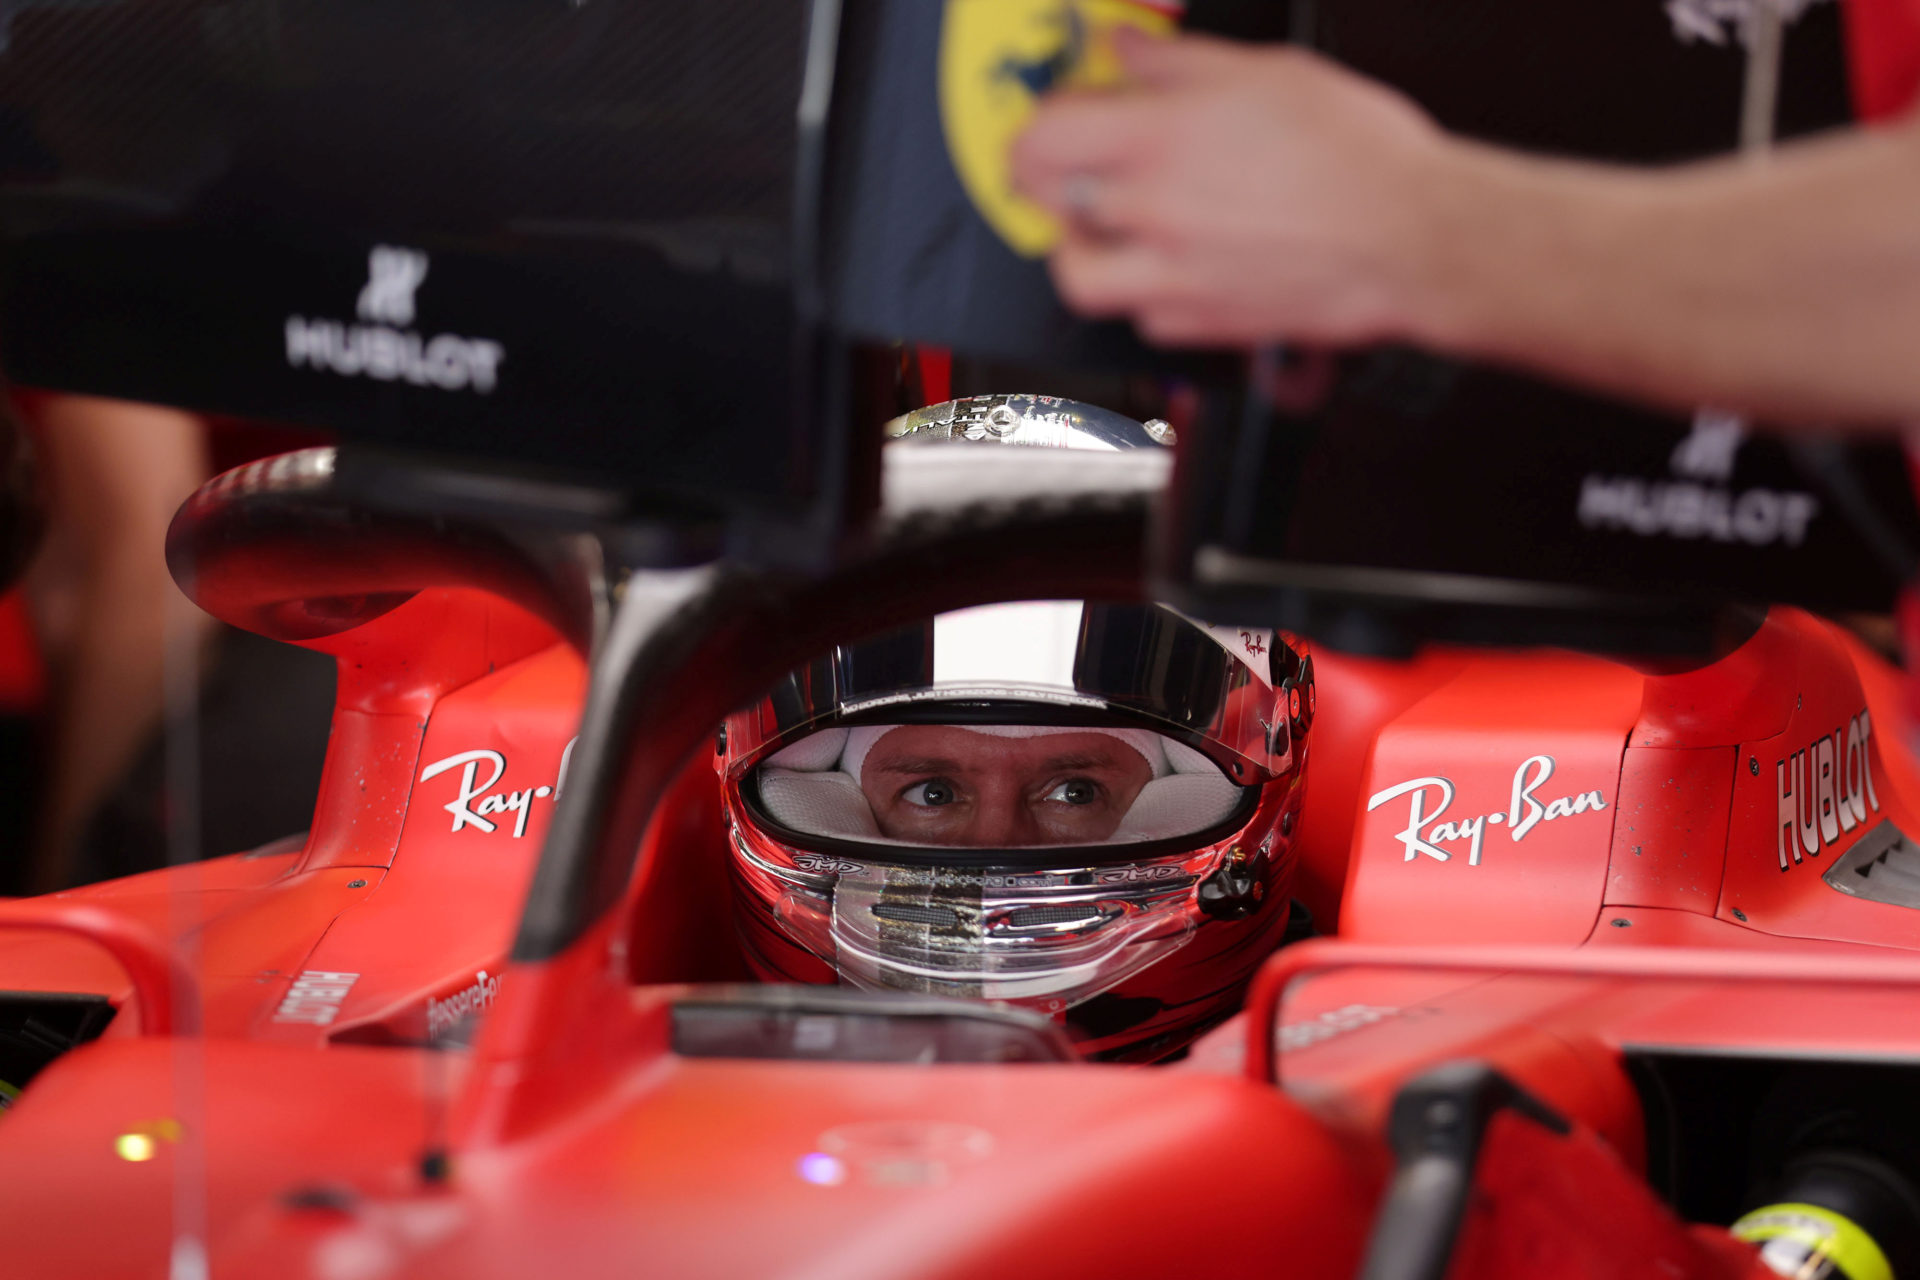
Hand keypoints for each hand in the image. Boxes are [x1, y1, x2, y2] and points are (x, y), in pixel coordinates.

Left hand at [1012, 30, 1457, 347]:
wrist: (1412, 239)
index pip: (1045, 131)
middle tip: (1067, 157)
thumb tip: (1127, 43)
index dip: (1043, 113)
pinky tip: (1166, 263)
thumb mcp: (1266, 72)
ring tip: (1100, 223)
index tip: (1063, 105)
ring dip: (1076, 245)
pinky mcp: (1200, 323)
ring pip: (1077, 274)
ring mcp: (1170, 278)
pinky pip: (1141, 315)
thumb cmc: (1358, 156)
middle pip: (1044, 200)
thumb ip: (1177, 62)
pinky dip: (1141, 290)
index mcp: (1158, 143)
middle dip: (1044, 173)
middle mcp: (1151, 215)